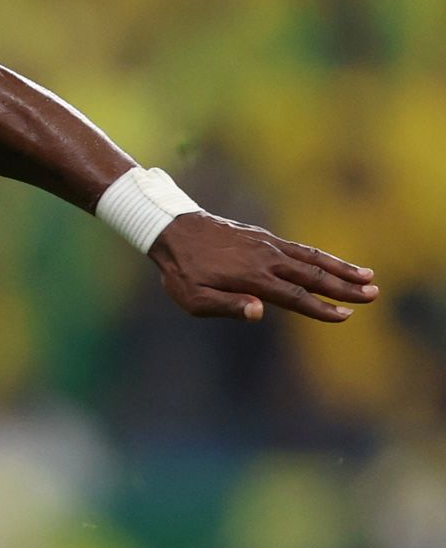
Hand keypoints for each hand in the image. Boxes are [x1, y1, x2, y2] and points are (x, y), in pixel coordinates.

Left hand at [150, 214, 375, 323]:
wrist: (173, 231)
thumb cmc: (181, 272)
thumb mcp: (194, 298)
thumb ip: (227, 306)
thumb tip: (258, 312)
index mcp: (252, 278)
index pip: (295, 296)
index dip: (321, 308)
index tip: (345, 317)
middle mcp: (267, 259)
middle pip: (313, 275)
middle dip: (345, 287)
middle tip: (374, 295)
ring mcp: (268, 246)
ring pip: (312, 258)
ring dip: (341, 268)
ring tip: (368, 276)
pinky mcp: (265, 238)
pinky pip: (300, 248)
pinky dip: (321, 256)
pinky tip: (334, 263)